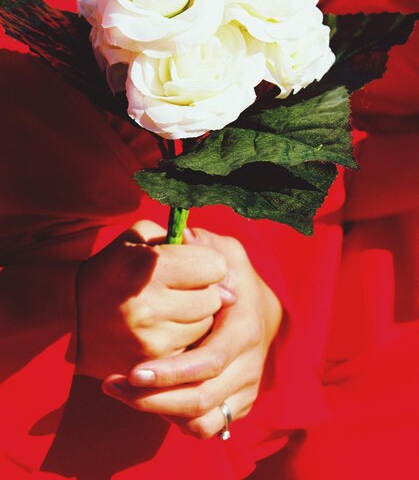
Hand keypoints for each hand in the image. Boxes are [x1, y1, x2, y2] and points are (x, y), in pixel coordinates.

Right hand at [76, 221, 233, 379]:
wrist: (72, 316)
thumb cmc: (114, 268)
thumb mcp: (140, 238)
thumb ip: (181, 239)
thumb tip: (224, 272)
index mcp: (148, 267)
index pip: (215, 266)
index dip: (208, 263)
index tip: (194, 265)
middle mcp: (151, 306)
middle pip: (214, 298)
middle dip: (205, 291)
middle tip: (181, 289)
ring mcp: (152, 340)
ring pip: (206, 326)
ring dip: (197, 317)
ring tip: (171, 309)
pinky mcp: (152, 366)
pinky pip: (192, 350)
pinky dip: (185, 340)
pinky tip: (165, 329)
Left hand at [103, 228, 281, 438]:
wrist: (260, 308)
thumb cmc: (234, 277)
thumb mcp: (226, 252)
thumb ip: (204, 245)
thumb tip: (183, 235)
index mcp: (244, 329)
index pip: (209, 362)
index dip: (171, 373)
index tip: (132, 372)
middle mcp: (248, 364)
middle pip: (201, 398)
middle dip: (154, 398)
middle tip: (114, 385)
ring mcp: (246, 387)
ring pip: (204, 421)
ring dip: (159, 413)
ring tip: (120, 394)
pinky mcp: (238, 403)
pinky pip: (209, 428)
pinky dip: (179, 424)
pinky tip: (148, 403)